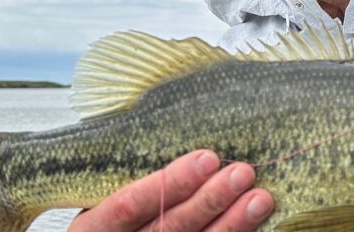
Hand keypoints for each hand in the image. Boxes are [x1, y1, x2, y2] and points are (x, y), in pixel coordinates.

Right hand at [69, 150, 273, 231]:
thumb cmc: (109, 214)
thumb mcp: (101, 194)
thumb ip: (130, 174)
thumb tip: (180, 131)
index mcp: (92, 227)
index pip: (128, 206)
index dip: (168, 183)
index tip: (207, 158)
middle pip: (168, 228)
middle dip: (209, 200)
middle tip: (243, 172)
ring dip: (231, 224)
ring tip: (261, 198)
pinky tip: (254, 220)